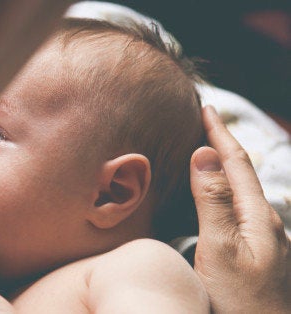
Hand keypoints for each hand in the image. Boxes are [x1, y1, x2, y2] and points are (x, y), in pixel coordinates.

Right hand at [190, 106, 289, 312]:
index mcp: (258, 217)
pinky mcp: (257, 256)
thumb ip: (213, 202)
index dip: (219, 134)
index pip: (236, 163)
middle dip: (223, 145)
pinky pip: (239, 211)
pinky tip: (216, 200)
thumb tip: (205, 154)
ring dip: (224, 168)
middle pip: (242, 174)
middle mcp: (266, 224)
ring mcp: (265, 242)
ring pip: (242, 192)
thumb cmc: (241, 303)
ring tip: (207, 155)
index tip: (205, 107)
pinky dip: (225, 193)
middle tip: (205, 123)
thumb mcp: (221, 250)